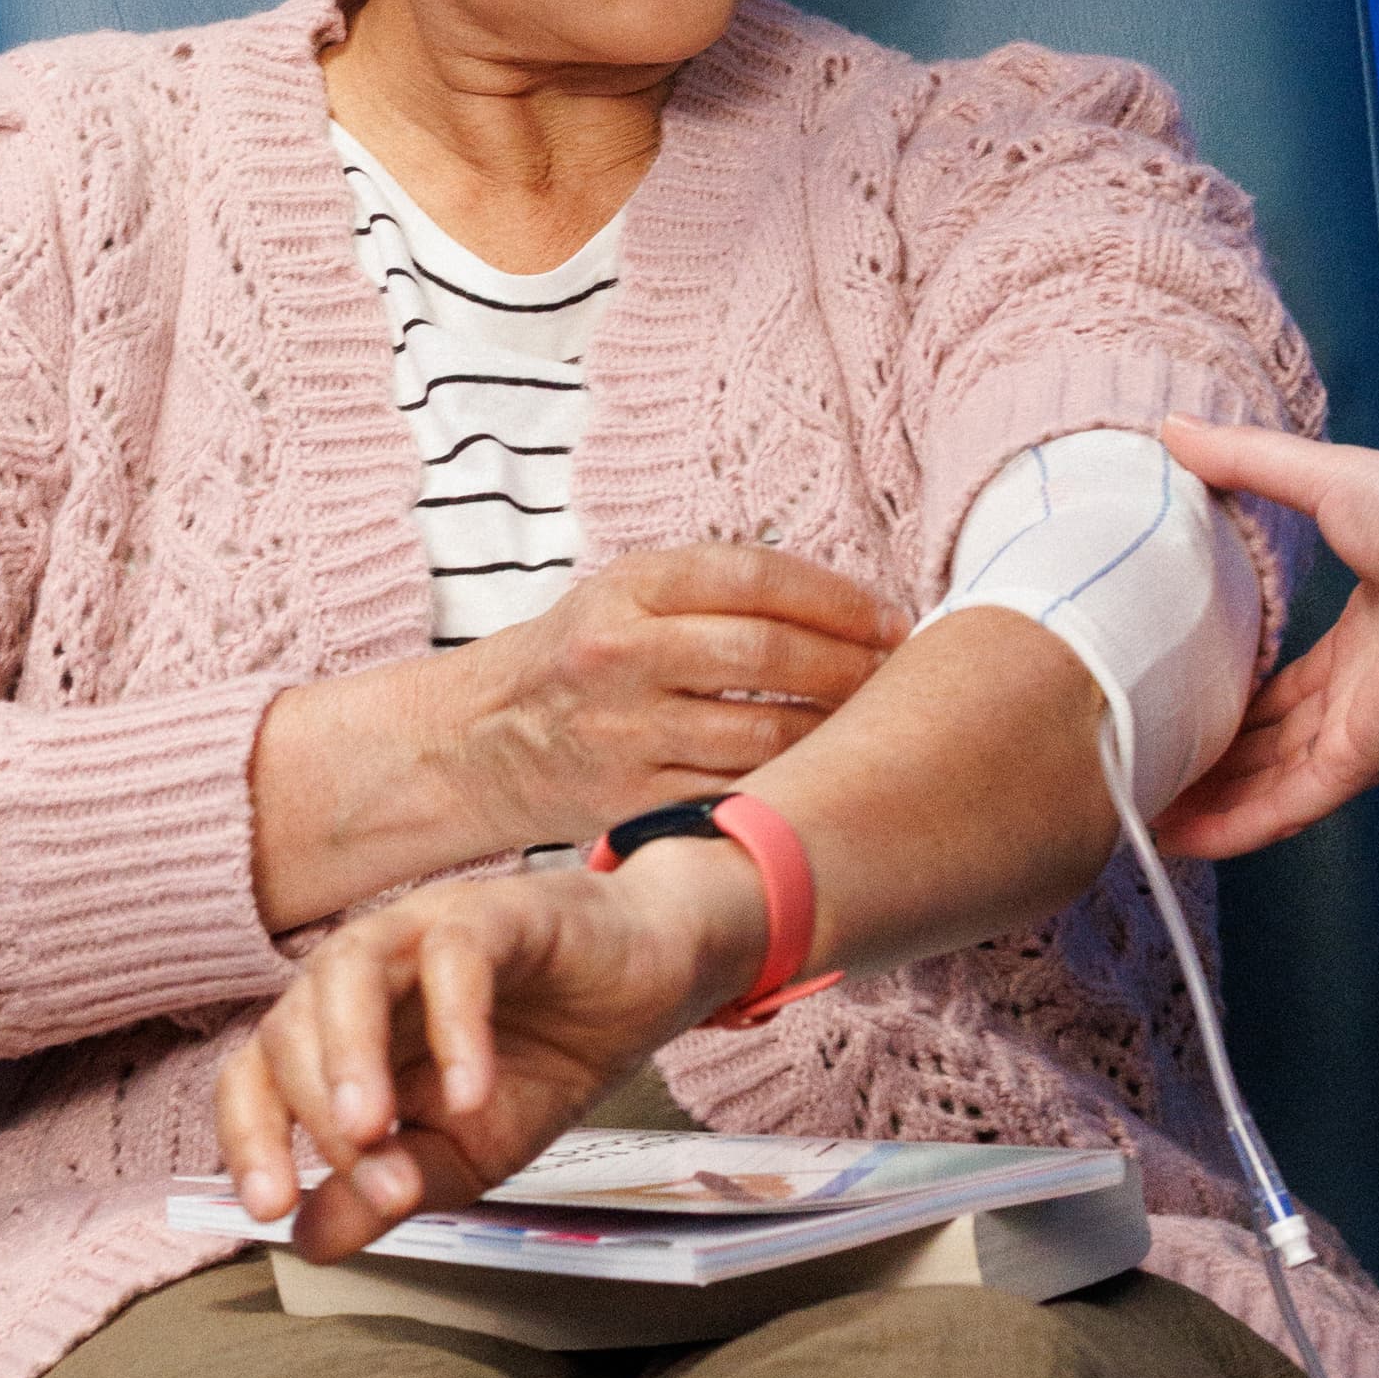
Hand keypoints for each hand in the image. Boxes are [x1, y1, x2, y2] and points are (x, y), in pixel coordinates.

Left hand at [219, 840, 761, 1259]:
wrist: (645, 991)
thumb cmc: (541, 1062)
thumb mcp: (461, 1155)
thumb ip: (384, 1190)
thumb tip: (308, 1245)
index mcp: (338, 1031)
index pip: (255, 1073)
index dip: (248, 1137)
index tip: (267, 1211)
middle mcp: (362, 973)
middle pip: (289, 1027)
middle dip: (315, 1116)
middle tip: (375, 1190)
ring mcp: (421, 931)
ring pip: (346, 971)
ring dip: (349, 1056)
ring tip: (374, 1129)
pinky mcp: (496, 912)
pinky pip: (455, 956)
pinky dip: (455, 1024)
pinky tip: (471, 1090)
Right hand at [455, 543, 897, 847]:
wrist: (481, 741)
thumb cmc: (581, 657)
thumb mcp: (627, 593)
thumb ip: (716, 588)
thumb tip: (847, 604)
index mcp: (627, 587)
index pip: (752, 577)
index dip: (837, 598)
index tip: (890, 619)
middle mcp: (620, 654)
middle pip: (765, 656)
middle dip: (850, 665)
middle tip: (897, 673)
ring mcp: (624, 733)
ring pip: (762, 735)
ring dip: (836, 730)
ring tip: (875, 723)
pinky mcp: (630, 800)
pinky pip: (736, 793)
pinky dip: (791, 785)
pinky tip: (824, 775)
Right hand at [1155, 426, 1378, 861]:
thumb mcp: (1323, 479)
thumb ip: (1245, 462)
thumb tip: (1171, 430)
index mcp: (1367, 633)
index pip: (1284, 684)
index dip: (1228, 698)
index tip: (1169, 704)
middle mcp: (1364, 691)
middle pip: (1271, 741)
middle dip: (1210, 761)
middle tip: (1135, 767)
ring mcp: (1362, 731)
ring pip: (1269, 782)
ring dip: (1208, 802)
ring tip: (1137, 815)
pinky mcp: (1363, 759)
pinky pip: (1286, 803)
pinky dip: (1233, 826)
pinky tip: (1177, 836)